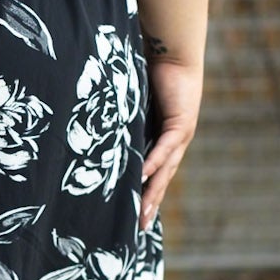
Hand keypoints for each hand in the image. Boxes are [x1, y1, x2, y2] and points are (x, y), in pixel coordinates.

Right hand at [139, 56, 201, 233]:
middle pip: (163, 179)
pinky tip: (142, 177)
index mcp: (166, 138)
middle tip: (140, 227)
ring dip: (153, 192)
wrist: (175, 51)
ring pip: (165, 170)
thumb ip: (123, 117)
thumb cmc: (154, 71)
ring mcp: (180, 135)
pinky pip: (164, 148)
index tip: (137, 214)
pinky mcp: (180, 123)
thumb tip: (99, 127)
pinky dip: (153, 163)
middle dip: (151, 204)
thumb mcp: (135, 103)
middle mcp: (176, 141)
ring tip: (142, 213)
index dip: (148, 193)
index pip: (156, 172)